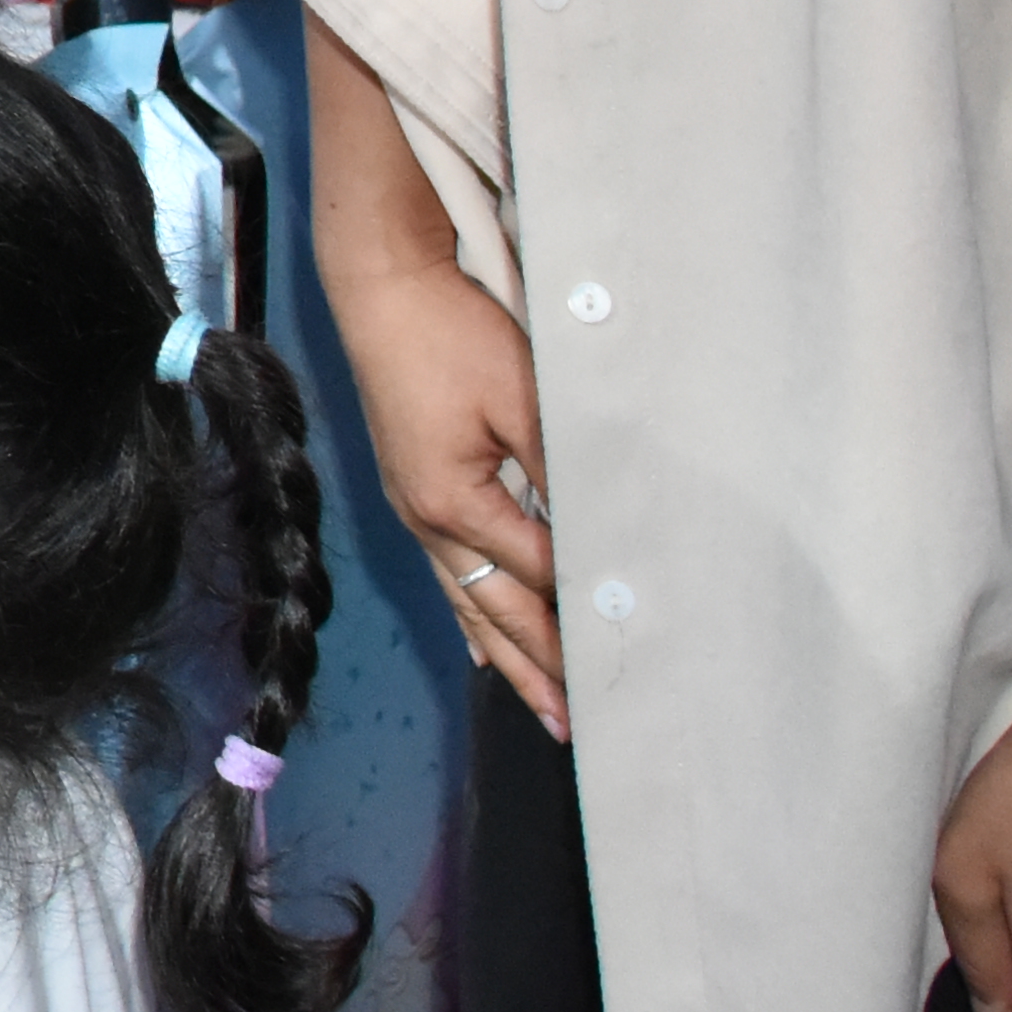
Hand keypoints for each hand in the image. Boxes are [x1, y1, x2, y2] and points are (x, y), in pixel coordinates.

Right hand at [322, 229, 567, 735]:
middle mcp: (426, 520)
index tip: (631, 652)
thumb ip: (562, 471)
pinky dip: (471, 616)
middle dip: (539, 668)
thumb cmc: (452, 335)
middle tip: (580, 724)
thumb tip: (603, 533)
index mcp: (454, 503)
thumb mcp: (524, 398)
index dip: (585, 612)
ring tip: (541, 707)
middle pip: (494, 612)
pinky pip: (447, 575)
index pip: (538, 575)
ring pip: (465, 602)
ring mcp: (412, 508)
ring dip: (506, 656)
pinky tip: (480, 641)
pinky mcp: (410, 488)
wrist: (380, 287)